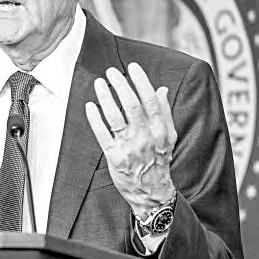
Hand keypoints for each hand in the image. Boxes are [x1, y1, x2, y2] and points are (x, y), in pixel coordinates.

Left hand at [85, 63, 176, 219]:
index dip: (141, 81)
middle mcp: (145, 137)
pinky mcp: (114, 157)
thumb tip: (161, 89)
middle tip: (111, 72)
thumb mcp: (168, 137)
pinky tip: (90, 106)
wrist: (151, 191)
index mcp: (160, 130)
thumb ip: (165, 112)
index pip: (151, 100)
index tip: (132, 67)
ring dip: (105, 97)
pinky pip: (102, 134)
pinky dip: (95, 118)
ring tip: (99, 83)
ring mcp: (129, 147)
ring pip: (115, 117)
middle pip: (131, 105)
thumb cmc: (158, 160)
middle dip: (120, 85)